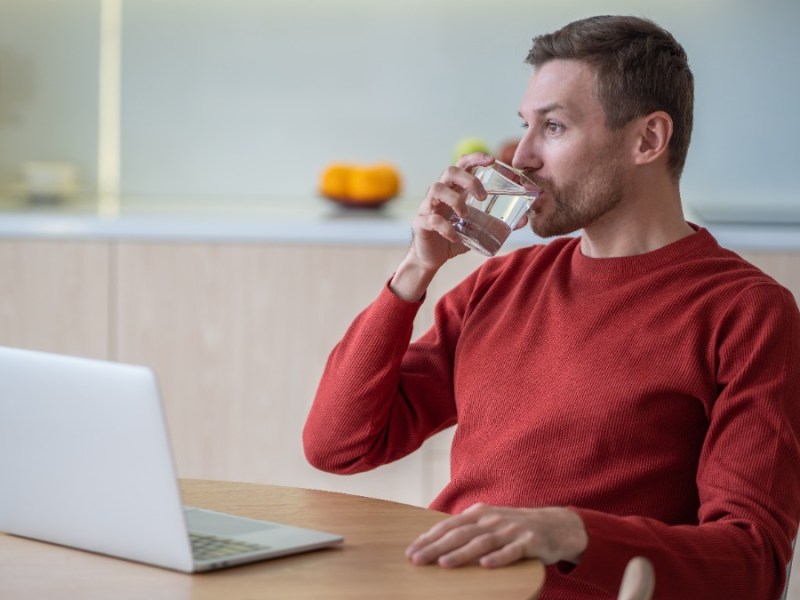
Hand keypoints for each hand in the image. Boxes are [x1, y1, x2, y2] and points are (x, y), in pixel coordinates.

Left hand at [405, 503, 587, 567]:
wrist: (555, 525)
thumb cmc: (514, 527)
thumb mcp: (489, 523)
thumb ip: (466, 530)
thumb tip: (435, 541)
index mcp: (480, 514)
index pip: (449, 526)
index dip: (429, 538)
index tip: (410, 551)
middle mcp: (493, 519)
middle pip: (460, 534)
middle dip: (436, 547)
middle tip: (417, 559)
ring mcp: (511, 530)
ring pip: (482, 543)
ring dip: (461, 553)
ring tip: (443, 563)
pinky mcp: (529, 542)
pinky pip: (512, 551)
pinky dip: (498, 558)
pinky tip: (485, 565)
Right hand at [410, 152, 495, 268]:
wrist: (431, 258)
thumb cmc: (454, 236)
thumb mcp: (478, 228)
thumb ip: (498, 222)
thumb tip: (525, 219)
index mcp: (454, 190)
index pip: (462, 164)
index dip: (475, 158)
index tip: (491, 160)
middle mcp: (440, 194)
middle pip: (449, 171)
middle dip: (468, 179)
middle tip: (483, 196)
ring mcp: (428, 206)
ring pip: (436, 189)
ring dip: (455, 199)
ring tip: (466, 215)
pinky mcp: (421, 223)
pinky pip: (431, 219)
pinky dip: (446, 227)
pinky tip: (455, 236)